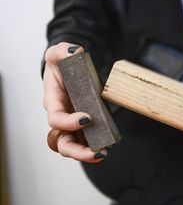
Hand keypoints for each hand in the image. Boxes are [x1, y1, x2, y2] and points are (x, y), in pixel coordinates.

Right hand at [43, 42, 107, 162]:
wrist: (65, 69)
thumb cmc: (59, 64)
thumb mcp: (57, 52)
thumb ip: (62, 50)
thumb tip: (75, 52)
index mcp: (53, 101)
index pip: (56, 118)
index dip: (68, 122)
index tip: (87, 119)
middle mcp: (60, 116)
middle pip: (62, 142)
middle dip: (77, 151)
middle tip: (96, 152)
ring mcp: (71, 123)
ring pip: (73, 146)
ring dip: (87, 153)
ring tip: (103, 153)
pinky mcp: (82, 124)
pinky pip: (86, 139)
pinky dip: (94, 145)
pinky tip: (107, 146)